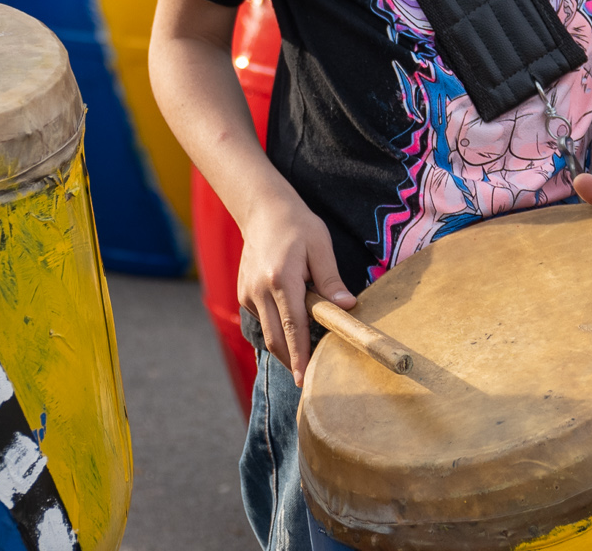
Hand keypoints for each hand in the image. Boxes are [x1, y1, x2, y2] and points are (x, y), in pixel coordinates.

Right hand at [236, 187, 351, 382]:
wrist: (262, 210)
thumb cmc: (297, 225)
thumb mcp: (320, 246)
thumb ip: (331, 279)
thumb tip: (347, 306)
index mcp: (281, 279)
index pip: (293, 327)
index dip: (300, 356)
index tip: (305, 380)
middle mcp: (259, 289)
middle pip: (276, 339)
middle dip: (292, 362)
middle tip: (308, 380)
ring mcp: (248, 293)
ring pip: (268, 333)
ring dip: (285, 346)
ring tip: (304, 353)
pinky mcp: (243, 294)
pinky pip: (262, 320)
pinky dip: (277, 329)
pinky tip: (290, 323)